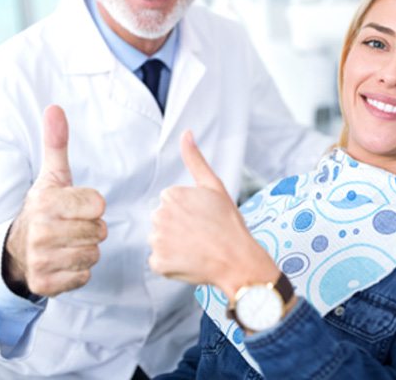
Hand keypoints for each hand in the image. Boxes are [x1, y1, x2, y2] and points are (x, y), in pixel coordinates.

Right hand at [3, 105, 106, 297]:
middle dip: (92, 229)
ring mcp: (41, 260)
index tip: (77, 206)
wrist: (19, 248)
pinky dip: (79, 270)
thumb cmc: (47, 207)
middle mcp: (41, 232)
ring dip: (87, 249)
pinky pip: (85, 276)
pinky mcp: (45, 285)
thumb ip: (57, 143)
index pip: (98, 204)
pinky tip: (64, 261)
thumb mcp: (53, 175)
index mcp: (46, 203)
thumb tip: (55, 107)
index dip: (93, 206)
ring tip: (69, 242)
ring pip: (94, 254)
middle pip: (99, 231)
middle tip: (73, 226)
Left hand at [149, 131, 278, 299]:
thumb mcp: (214, 186)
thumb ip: (195, 159)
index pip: (171, 203)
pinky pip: (160, 261)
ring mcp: (157, 240)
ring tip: (197, 248)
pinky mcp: (158, 262)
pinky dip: (172, 263)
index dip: (188, 212)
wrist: (238, 260)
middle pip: (163, 220)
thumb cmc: (229, 223)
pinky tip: (189, 261)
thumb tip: (186, 133)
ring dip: (174, 245)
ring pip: (161, 240)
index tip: (203, 219)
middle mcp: (159, 215)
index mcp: (171, 195)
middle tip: (202, 234)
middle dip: (178, 227)